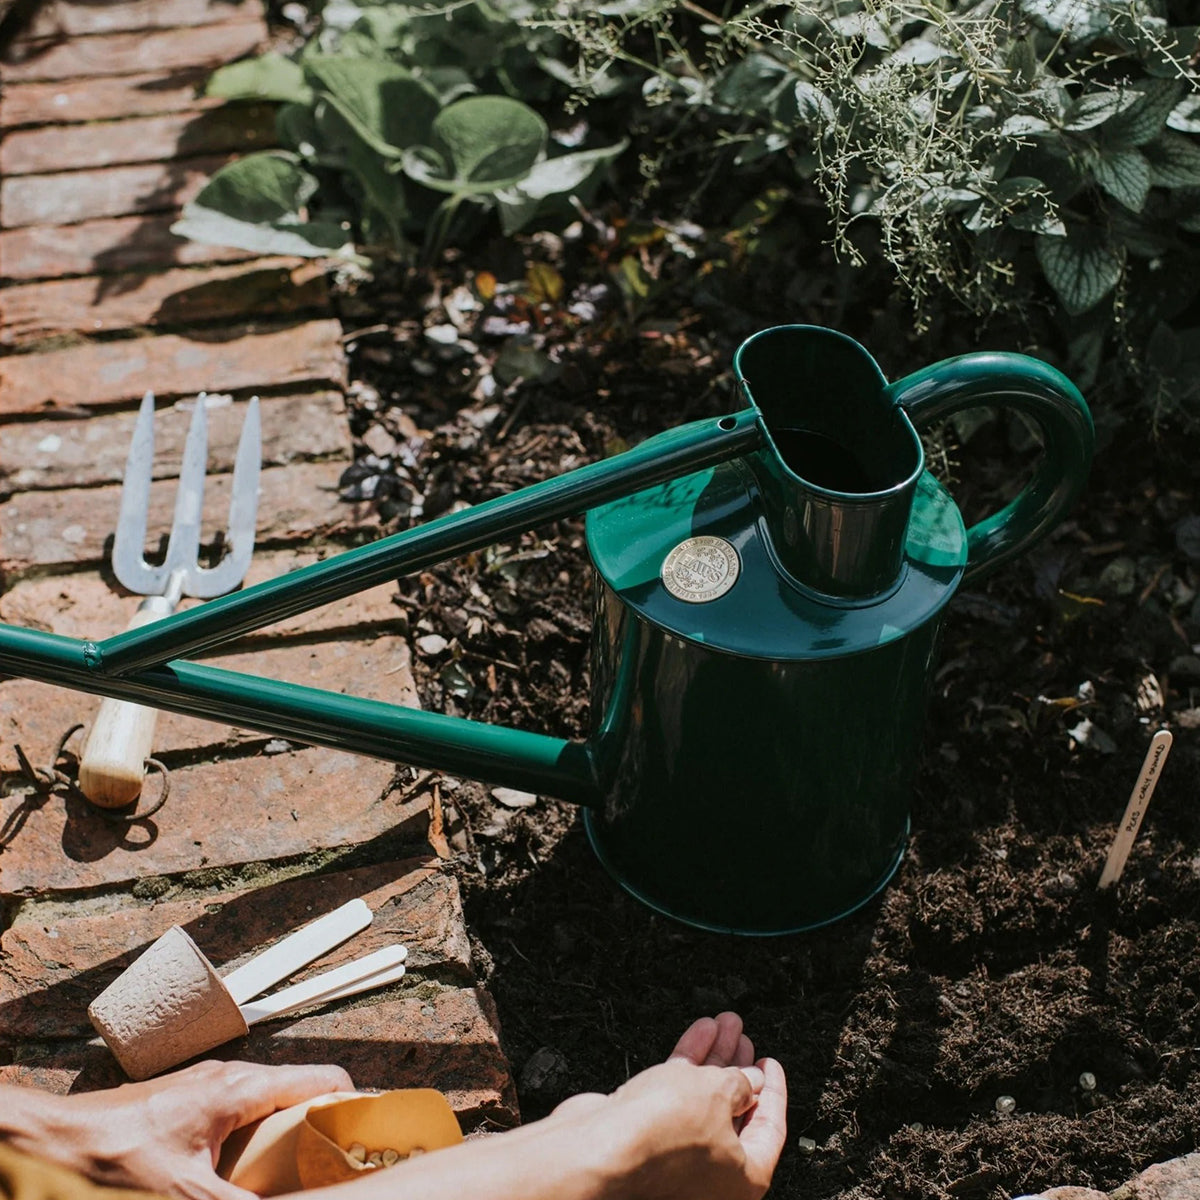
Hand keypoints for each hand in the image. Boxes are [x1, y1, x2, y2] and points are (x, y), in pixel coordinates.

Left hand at [4, 1060, 351, 1199]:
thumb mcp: (186, 1195)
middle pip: (299, 1089)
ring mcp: (210, 1084)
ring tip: (295, 1170)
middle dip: (321, 1125)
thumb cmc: (116, 1159)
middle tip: (334, 1163)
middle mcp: (232, 1077)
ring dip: (287, 1132)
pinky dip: (256, 1134)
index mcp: (242, 1089)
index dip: (352, 1103)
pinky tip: (246, 1169)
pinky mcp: (190, 1099)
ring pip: (270, 1100)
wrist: (58, 1140)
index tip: (367, 1136)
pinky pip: (242, 1109)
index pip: (321, 1077)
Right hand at [549, 1012, 786, 1199]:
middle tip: (743, 1036)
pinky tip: (699, 1031)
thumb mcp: (718, 1095)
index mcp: (743, 1178)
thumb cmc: (665, 1132)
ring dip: (713, 1058)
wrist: (600, 1148)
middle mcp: (713, 1175)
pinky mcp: (649, 1137)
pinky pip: (677, 1097)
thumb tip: (749, 1081)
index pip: (770, 1129)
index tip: (771, 1062)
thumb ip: (738, 1084)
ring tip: (723, 1022)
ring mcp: (678, 1157)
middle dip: (738, 1067)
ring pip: (703, 1100)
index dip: (774, 1090)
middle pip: (734, 1111)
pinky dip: (688, 1065)